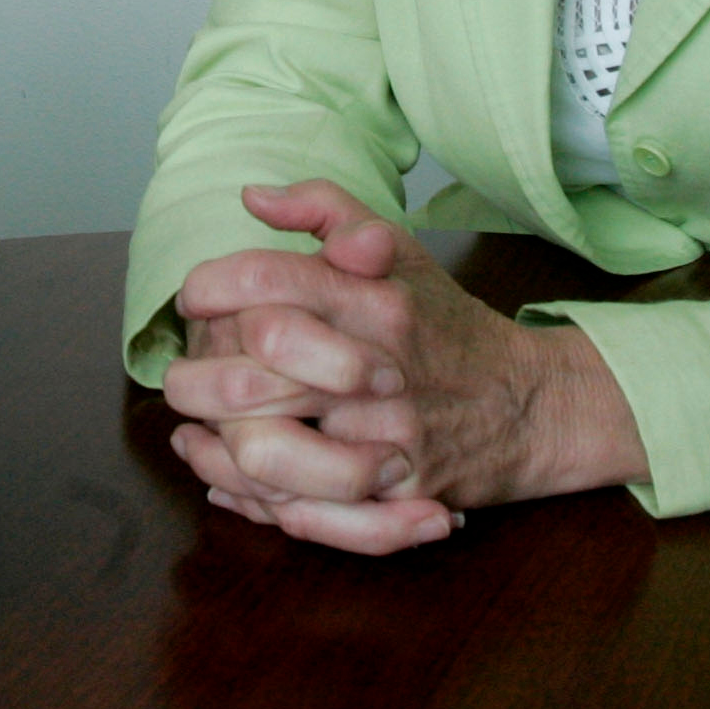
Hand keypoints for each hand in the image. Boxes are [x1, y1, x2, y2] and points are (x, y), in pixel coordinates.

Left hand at [162, 181, 643, 553]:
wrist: (530, 407)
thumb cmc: (446, 325)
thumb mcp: (400, 250)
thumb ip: (327, 208)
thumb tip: (253, 196)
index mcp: (374, 302)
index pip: (269, 283)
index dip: (213, 286)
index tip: (193, 296)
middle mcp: (377, 369)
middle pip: (253, 376)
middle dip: (194, 378)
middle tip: (179, 374)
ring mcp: (386, 440)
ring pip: (265, 455)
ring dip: (213, 447)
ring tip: (192, 430)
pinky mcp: (394, 498)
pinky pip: (302, 512)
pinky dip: (250, 501)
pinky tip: (222, 478)